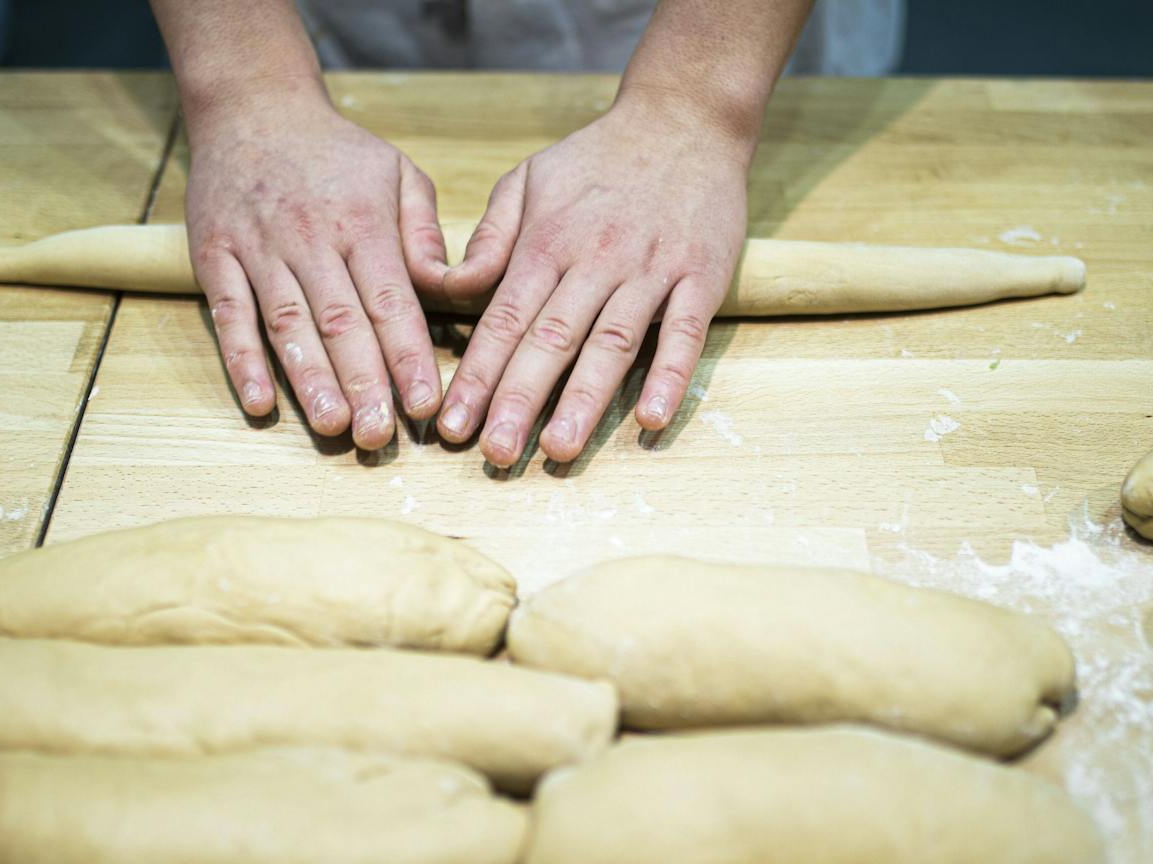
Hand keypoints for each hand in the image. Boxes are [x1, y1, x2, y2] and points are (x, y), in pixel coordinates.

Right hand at [185, 93, 448, 448]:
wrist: (252, 108)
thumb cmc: (337, 153)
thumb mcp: (398, 173)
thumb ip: (424, 232)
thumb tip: (448, 285)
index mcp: (362, 222)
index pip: (390, 299)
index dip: (408, 355)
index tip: (425, 404)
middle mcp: (310, 238)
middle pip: (340, 321)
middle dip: (363, 383)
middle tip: (380, 437)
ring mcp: (258, 249)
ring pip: (287, 324)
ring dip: (309, 380)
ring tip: (331, 427)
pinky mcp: (215, 257)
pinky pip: (229, 315)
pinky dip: (242, 361)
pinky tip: (260, 403)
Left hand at [435, 91, 752, 465]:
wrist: (684, 118)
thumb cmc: (596, 160)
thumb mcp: (527, 179)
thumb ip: (490, 238)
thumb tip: (451, 289)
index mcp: (547, 242)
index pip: (504, 320)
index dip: (477, 376)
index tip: (453, 425)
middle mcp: (596, 260)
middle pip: (551, 340)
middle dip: (519, 401)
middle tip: (496, 456)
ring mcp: (651, 270)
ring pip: (612, 344)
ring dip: (586, 401)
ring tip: (560, 450)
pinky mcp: (701, 277)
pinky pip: (684, 333)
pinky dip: (669, 376)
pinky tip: (650, 418)